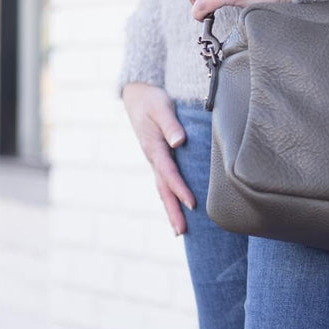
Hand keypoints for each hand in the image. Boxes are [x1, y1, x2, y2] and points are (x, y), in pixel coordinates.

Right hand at [122, 83, 194, 235]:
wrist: (136, 95)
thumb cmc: (151, 100)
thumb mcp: (161, 107)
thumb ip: (170, 124)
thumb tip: (179, 141)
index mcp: (154, 147)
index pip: (169, 173)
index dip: (180, 189)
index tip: (192, 204)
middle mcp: (153, 158)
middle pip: (164, 189)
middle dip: (173, 211)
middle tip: (181, 232)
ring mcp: (154, 160)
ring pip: (163, 189)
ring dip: (170, 209)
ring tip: (179, 230)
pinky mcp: (158, 159)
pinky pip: (164, 182)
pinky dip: (170, 197)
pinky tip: (177, 208)